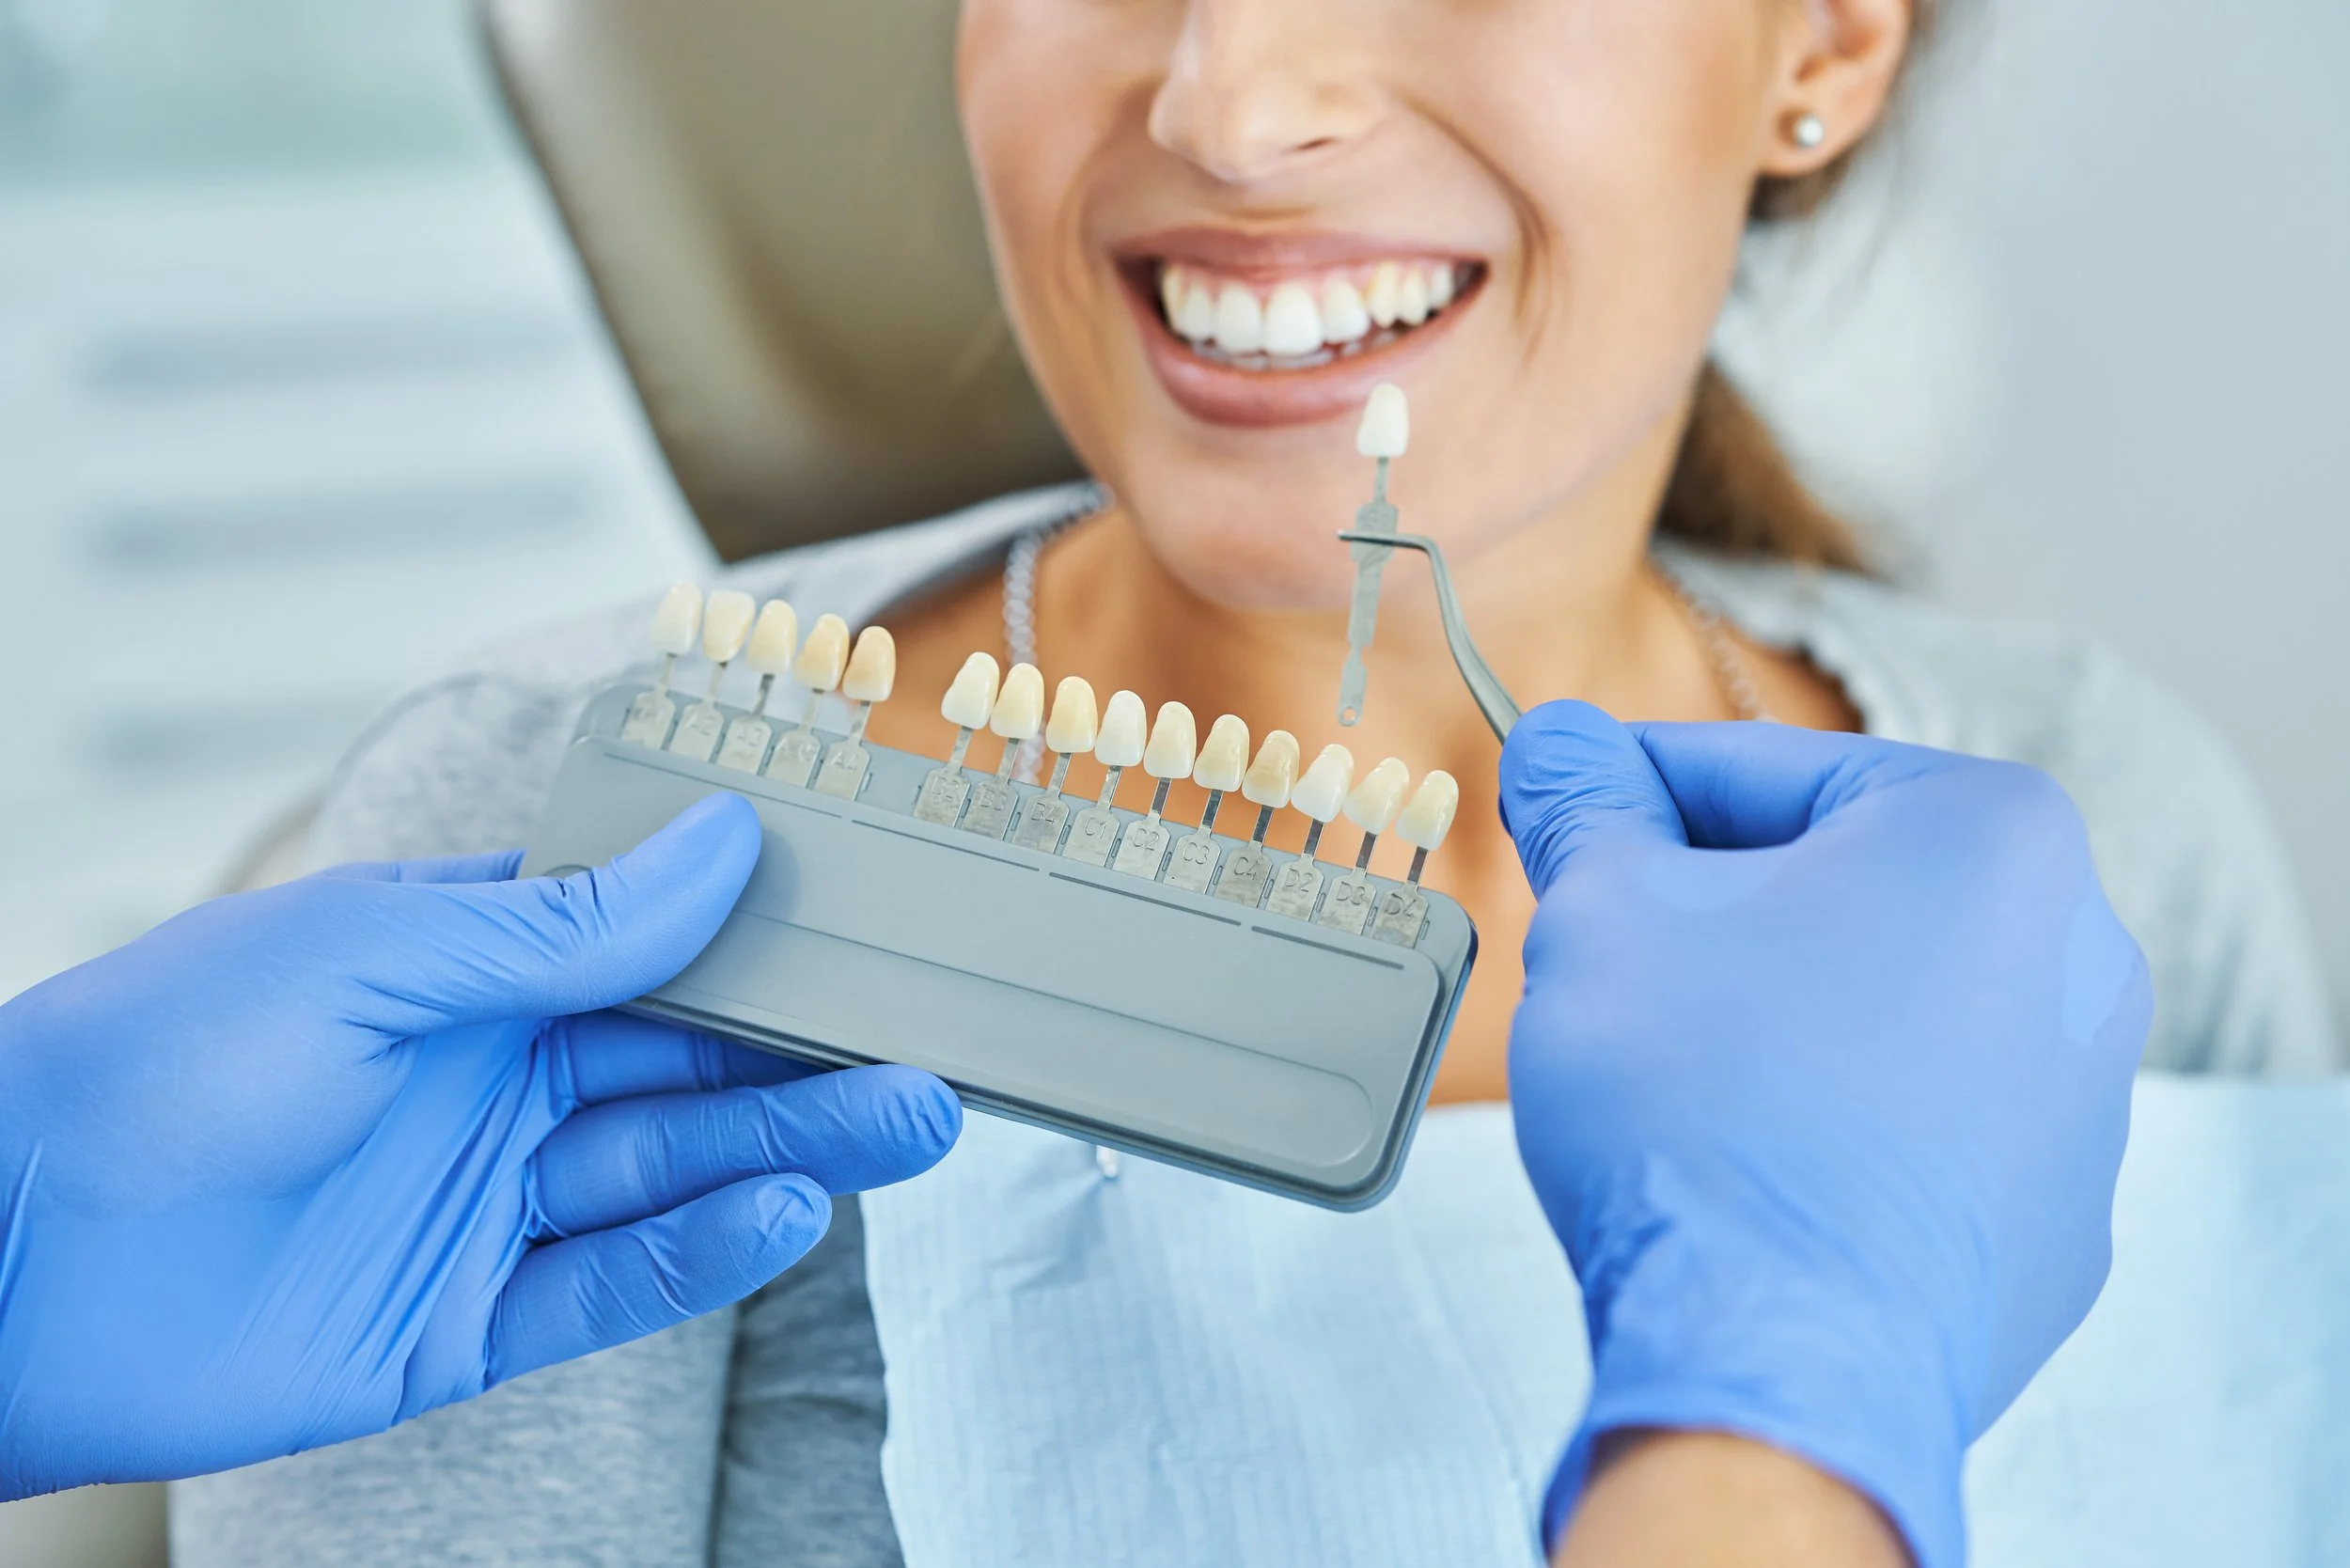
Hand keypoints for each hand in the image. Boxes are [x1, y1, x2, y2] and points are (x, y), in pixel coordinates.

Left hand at [0, 794, 959, 1498]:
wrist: (4, 1250)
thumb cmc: (163, 1055)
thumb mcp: (378, 953)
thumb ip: (564, 924)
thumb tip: (724, 845)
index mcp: (465, 973)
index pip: (648, 950)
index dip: (762, 945)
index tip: (879, 933)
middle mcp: (487, 1085)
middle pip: (683, 1068)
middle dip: (809, 1060)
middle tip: (934, 1053)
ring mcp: (477, 1206)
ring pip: (666, 1173)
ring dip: (789, 1151)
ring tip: (907, 1125)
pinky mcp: (458, 1324)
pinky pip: (602, 1288)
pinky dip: (696, 1256)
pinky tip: (781, 1214)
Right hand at [1500, 703, 2149, 1567]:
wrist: (1777, 1362)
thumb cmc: (1702, 1112)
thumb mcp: (1604, 912)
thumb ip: (1586, 806)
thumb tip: (1561, 747)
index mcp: (1989, 833)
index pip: (1760, 768)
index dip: (1630, 789)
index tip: (1559, 805)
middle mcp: (2077, 950)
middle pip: (1833, 884)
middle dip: (1707, 908)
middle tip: (1600, 945)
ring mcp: (2081, 1098)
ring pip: (1877, 1003)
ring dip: (1767, 1011)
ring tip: (1665, 1068)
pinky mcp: (2050, 1219)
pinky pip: (1914, 1124)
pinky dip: (1827, 1118)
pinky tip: (1742, 1160)